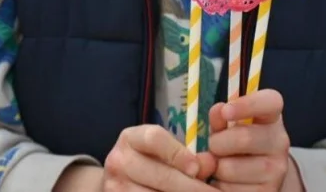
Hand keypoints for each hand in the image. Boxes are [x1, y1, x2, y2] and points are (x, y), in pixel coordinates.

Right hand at [96, 125, 214, 190]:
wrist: (119, 182)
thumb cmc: (148, 162)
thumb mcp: (162, 151)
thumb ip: (186, 154)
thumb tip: (210, 164)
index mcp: (130, 138)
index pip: (154, 139)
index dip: (178, 153)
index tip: (197, 168)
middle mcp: (118, 161)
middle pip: (161, 175)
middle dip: (192, 187)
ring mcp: (115, 187)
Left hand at [203, 90, 301, 191]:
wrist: (257, 177)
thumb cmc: (237, 144)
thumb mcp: (229, 126)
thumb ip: (220, 117)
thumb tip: (217, 111)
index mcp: (272, 117)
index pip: (271, 102)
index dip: (248, 104)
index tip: (226, 110)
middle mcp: (279, 142)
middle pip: (243, 138)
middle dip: (217, 143)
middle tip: (213, 146)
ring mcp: (277, 170)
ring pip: (231, 168)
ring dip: (216, 167)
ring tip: (221, 165)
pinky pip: (230, 190)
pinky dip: (219, 186)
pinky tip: (226, 181)